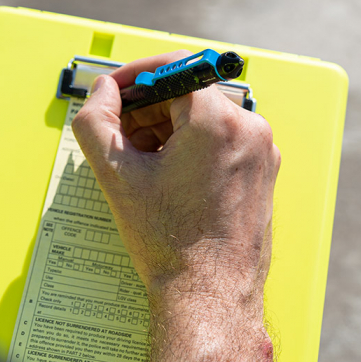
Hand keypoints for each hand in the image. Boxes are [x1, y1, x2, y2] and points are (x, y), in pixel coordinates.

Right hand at [72, 51, 279, 298]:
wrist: (212, 294)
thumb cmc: (172, 243)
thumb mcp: (117, 176)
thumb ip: (97, 121)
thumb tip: (103, 92)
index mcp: (218, 121)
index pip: (175, 67)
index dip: (137, 76)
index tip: (117, 92)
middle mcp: (249, 128)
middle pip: (189, 94)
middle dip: (150, 110)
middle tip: (122, 138)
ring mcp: (262, 150)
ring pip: (207, 117)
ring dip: (170, 129)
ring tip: (145, 165)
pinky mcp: (263, 169)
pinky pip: (225, 139)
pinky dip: (195, 146)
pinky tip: (171, 176)